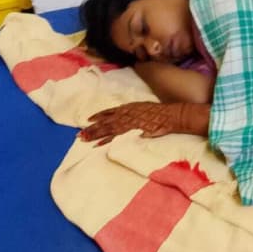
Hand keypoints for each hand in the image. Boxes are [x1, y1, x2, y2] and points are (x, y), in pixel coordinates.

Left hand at [79, 101, 210, 144]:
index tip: (88, 120)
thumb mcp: (148, 111)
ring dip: (94, 134)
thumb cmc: (163, 114)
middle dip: (92, 128)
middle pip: (105, 121)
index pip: (110, 112)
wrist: (172, 115)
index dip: (99, 116)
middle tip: (80, 134)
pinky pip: (115, 135)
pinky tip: (96, 144)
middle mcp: (126, 113)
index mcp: (130, 107)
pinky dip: (105, 140)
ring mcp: (128, 121)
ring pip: (107, 128)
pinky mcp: (132, 129)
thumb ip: (138, 115)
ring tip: (83, 139)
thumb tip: (134, 123)